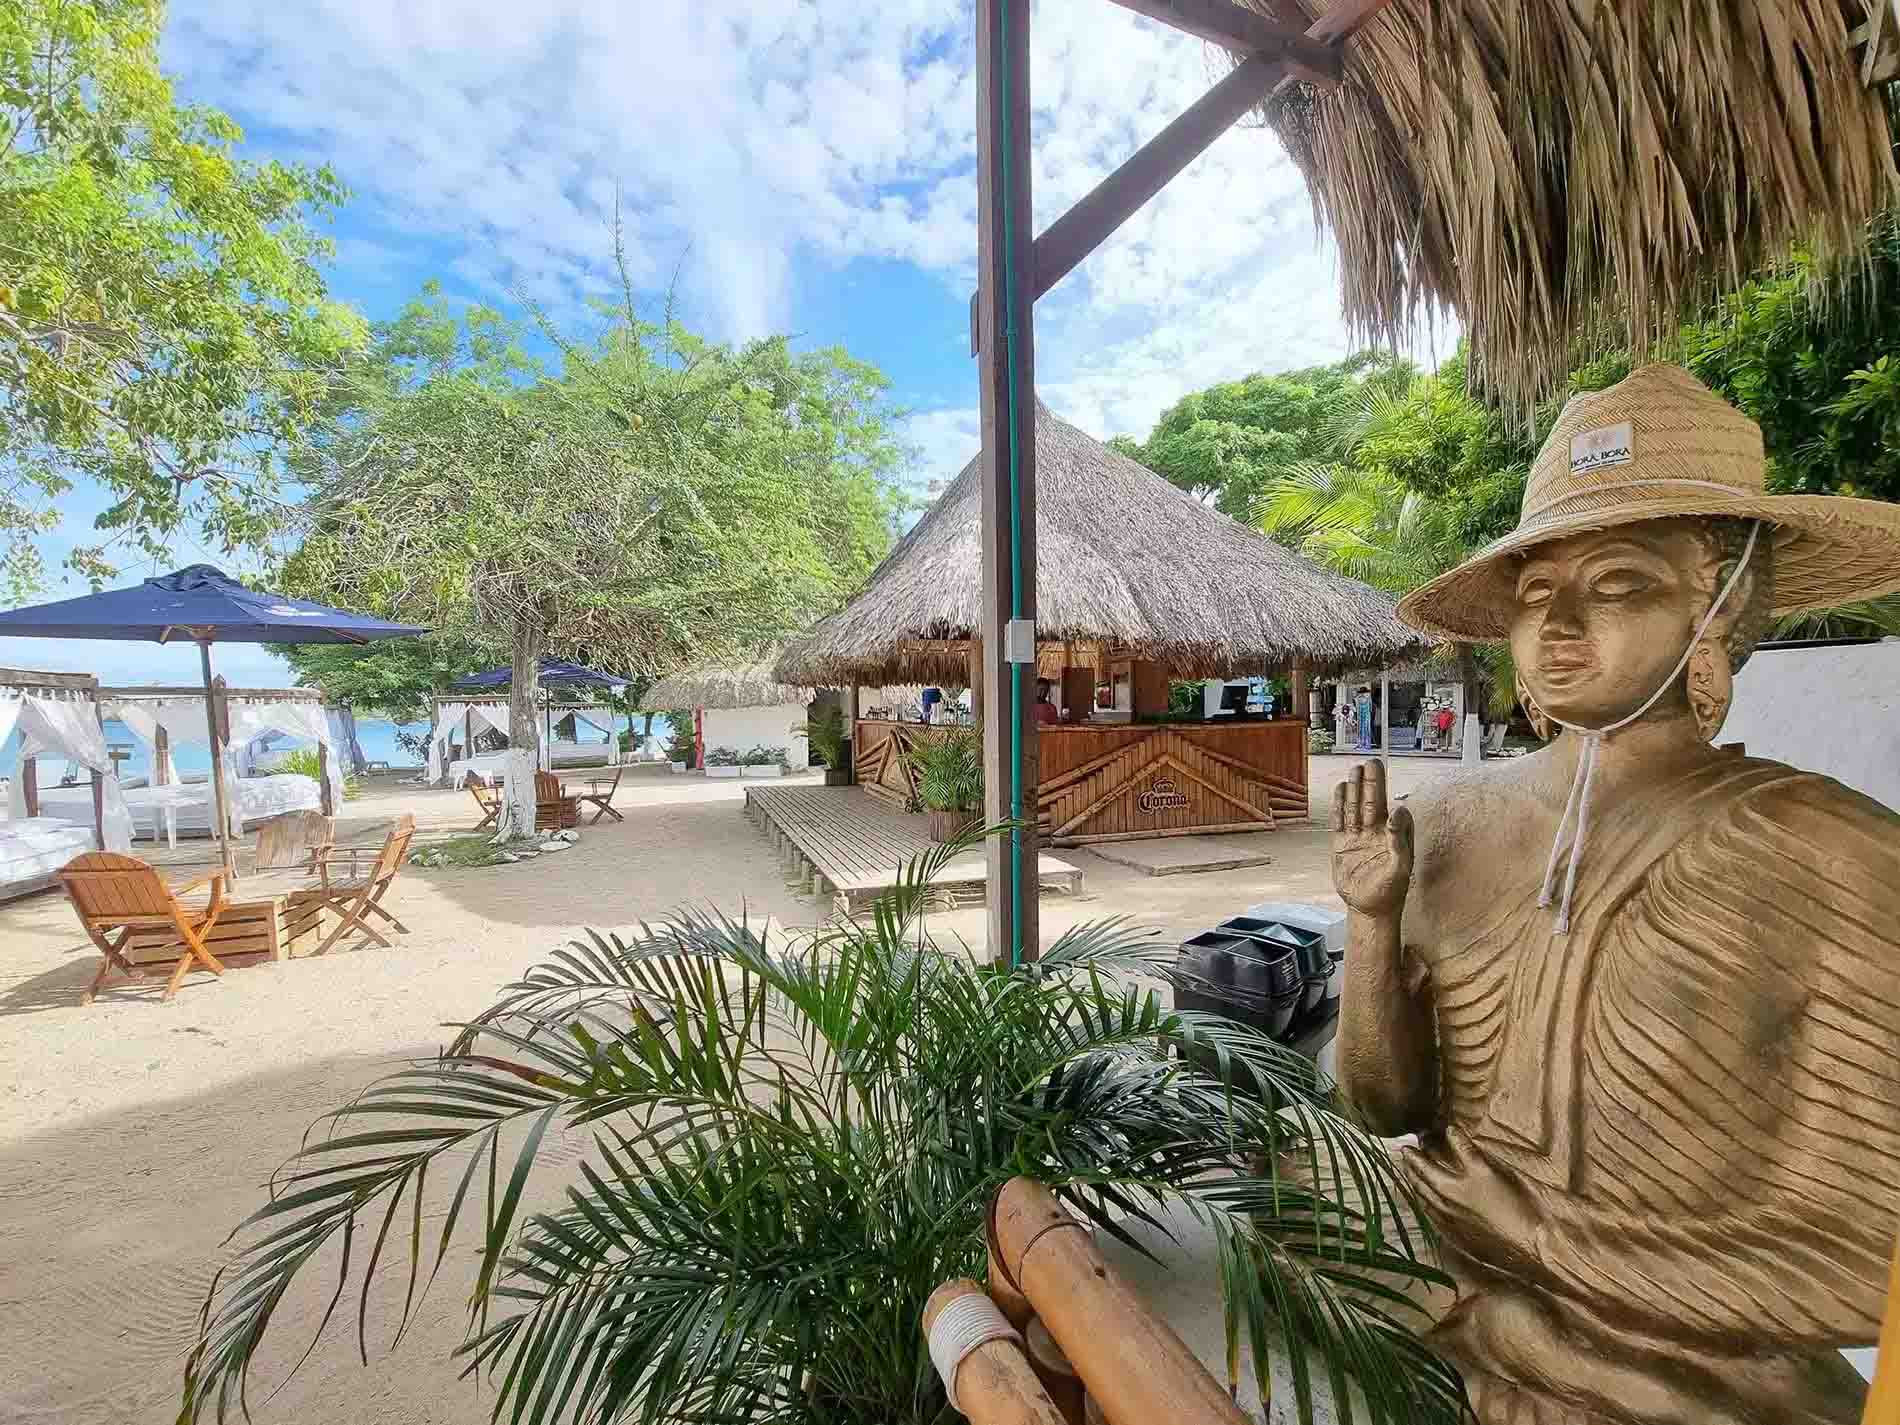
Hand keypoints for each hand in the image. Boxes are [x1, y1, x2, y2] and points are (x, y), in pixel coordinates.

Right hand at [1332, 760, 1411, 915]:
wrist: (1368, 909)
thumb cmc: (1390, 891)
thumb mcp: (1400, 868)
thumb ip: (1399, 841)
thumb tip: (1396, 813)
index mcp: (1394, 836)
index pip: (1395, 812)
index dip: (1395, 807)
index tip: (1393, 808)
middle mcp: (1376, 832)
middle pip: (1372, 801)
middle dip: (1372, 782)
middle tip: (1371, 762)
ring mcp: (1358, 836)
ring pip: (1354, 807)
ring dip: (1355, 789)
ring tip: (1355, 770)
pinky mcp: (1341, 844)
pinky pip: (1339, 820)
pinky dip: (1338, 805)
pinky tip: (1339, 789)